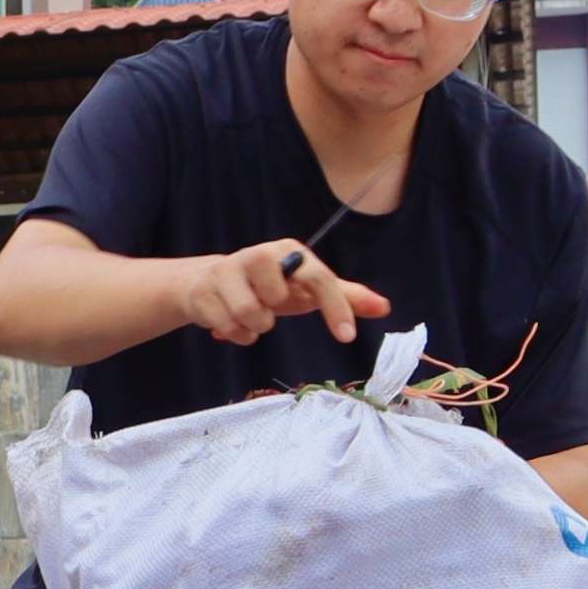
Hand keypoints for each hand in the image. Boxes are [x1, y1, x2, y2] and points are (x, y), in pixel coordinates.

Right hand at [173, 239, 392, 348]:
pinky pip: (227, 327)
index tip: (347, 337)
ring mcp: (227, 270)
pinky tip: (230, 322)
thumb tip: (384, 307)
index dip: (336, 307)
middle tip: (266, 307)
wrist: (208, 283)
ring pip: (250, 314)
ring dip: (253, 327)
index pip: (319, 277)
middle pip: (277, 299)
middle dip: (273, 314)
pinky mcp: (203, 290)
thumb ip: (345, 297)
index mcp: (288, 251)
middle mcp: (258, 254)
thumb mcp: (306, 291)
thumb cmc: (267, 287)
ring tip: (248, 318)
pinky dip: (234, 334)